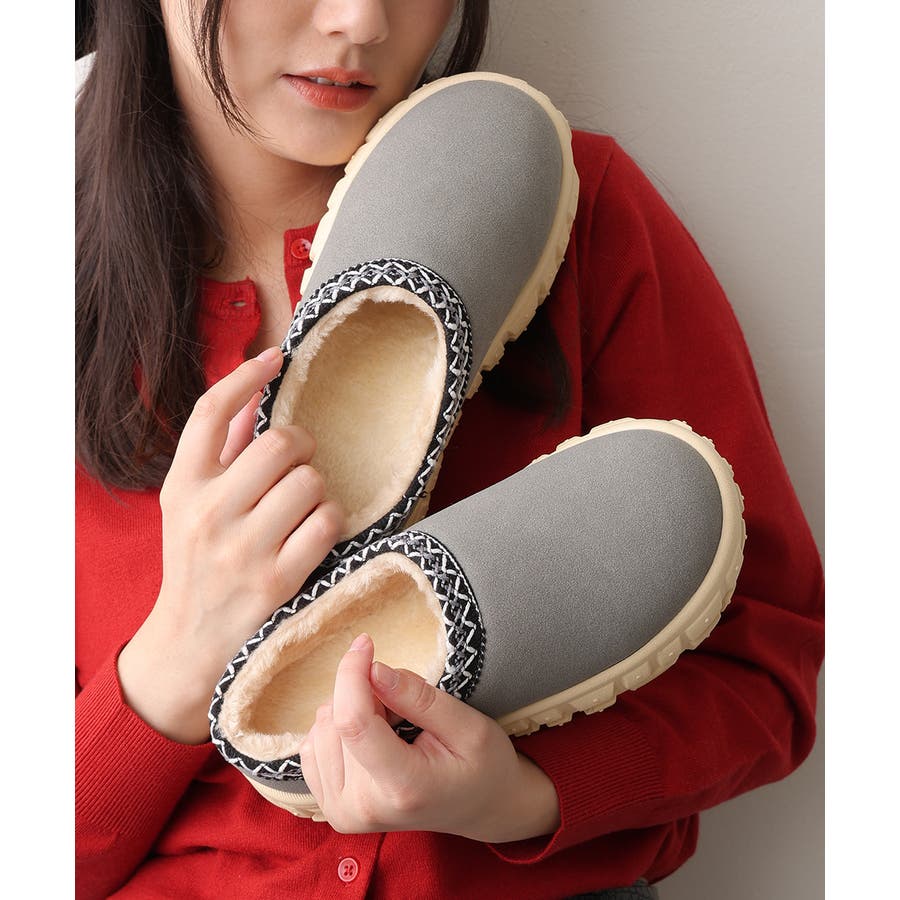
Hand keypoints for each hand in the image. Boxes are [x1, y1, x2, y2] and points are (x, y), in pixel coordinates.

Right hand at [118, 347, 344, 743]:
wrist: (190, 642)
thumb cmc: (196, 563)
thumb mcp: (189, 506)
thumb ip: (221, 453)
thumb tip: (255, 397)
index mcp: (181, 486)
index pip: (211, 412)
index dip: (247, 375)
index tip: (275, 358)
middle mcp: (207, 512)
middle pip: (279, 443)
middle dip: (302, 446)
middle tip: (300, 461)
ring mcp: (242, 548)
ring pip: (309, 480)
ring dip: (318, 486)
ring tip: (305, 503)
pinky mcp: (277, 579)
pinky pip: (327, 522)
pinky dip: (331, 520)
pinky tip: (318, 528)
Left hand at [299, 633, 560, 842]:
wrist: (480, 809)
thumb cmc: (483, 765)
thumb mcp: (469, 725)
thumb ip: (418, 697)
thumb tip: (373, 669)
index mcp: (401, 787)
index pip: (353, 722)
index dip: (353, 673)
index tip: (367, 643)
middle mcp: (362, 807)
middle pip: (336, 720)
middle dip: (364, 691)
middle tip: (403, 703)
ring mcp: (342, 812)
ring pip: (322, 727)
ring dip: (353, 708)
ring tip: (392, 723)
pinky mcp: (330, 807)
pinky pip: (314, 743)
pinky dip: (339, 726)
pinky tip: (370, 734)